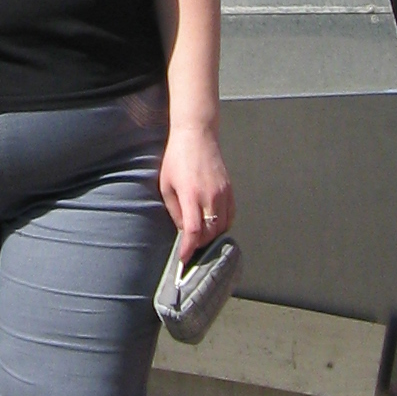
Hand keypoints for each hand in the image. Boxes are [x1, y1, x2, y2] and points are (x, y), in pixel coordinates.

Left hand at [159, 120, 230, 256]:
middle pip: (210, 232)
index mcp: (191, 194)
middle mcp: (210, 196)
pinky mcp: (230, 190)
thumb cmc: (176, 159)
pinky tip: (212, 225)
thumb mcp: (166, 185)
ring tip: (200, 237)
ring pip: (222, 226)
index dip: (189, 248)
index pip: (194, 230)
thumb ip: (175, 210)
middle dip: (199, 244)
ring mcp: (223, 193)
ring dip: (211, 236)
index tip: (184, 259)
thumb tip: (183, 231)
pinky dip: (222, 225)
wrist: (197, 136)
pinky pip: (230, 216)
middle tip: (189, 248)